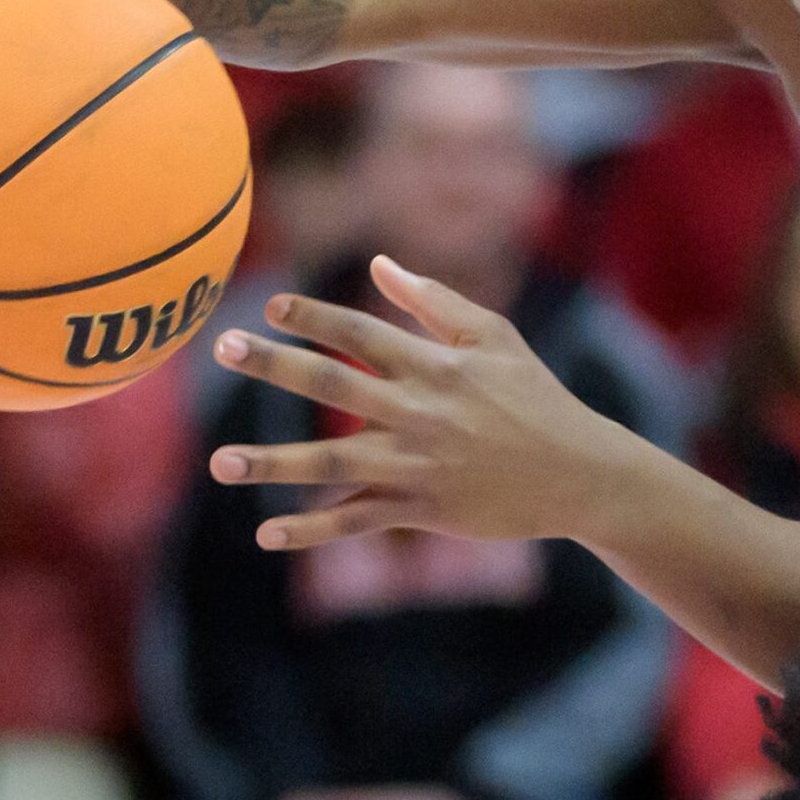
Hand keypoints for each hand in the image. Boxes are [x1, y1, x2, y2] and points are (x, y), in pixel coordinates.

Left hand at [207, 257, 635, 550]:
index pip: (361, 332)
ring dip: (272, 463)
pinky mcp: (423, 507)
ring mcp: (418, 463)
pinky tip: (266, 534)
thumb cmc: (537, 399)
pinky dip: (312, 530)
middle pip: (333, 384)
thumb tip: (381, 264)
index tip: (270, 306)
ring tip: (219, 463)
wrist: (580, 474)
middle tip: (223, 349)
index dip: (314, 317)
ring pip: (331, 461)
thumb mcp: (496, 338)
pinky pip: (357, 520)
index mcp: (434, 365)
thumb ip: (435, 302)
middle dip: (275, 365)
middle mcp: (419, 411)